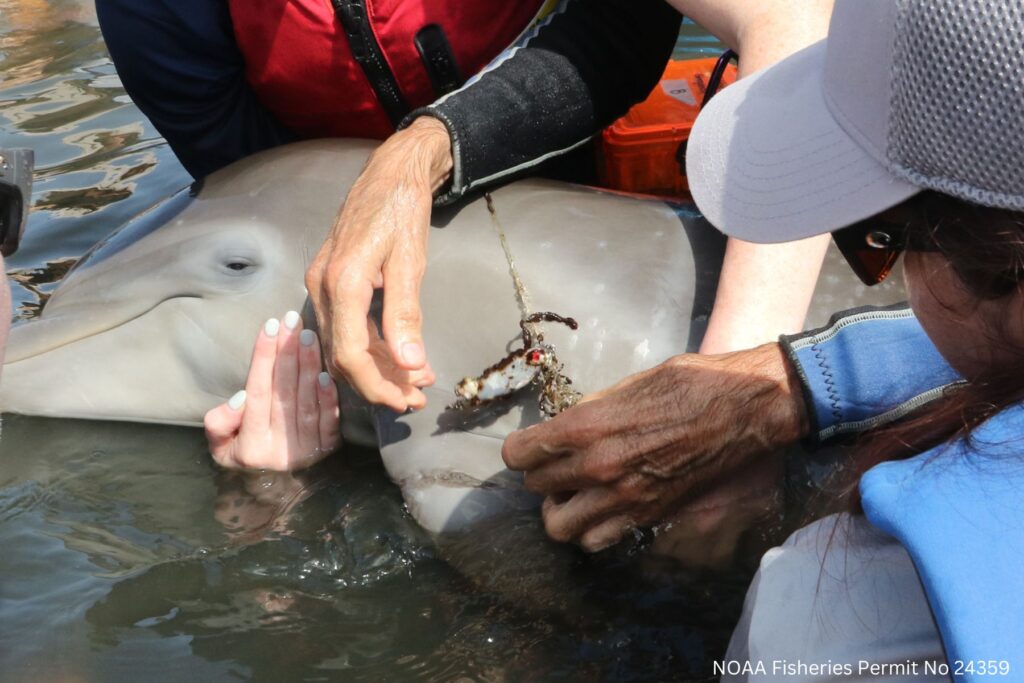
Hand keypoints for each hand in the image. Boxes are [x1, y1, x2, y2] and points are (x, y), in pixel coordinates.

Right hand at [205, 311, 341, 469]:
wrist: (275, 491)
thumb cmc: (244, 456)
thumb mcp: (220, 447)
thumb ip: (219, 424)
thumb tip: (241, 399)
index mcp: (252, 446)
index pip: (258, 392)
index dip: (264, 358)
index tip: (269, 327)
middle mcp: (280, 449)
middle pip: (284, 391)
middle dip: (288, 352)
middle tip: (292, 322)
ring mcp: (307, 450)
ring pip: (307, 400)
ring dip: (309, 365)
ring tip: (308, 336)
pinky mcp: (327, 449)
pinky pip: (330, 419)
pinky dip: (329, 395)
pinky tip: (327, 372)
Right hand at [305, 116, 451, 411]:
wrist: (391, 170)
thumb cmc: (402, 209)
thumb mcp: (411, 261)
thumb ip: (406, 315)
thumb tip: (411, 364)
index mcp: (342, 283)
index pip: (351, 355)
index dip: (378, 386)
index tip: (408, 400)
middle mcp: (322, 286)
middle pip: (343, 356)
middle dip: (380, 383)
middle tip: (417, 397)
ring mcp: (321, 283)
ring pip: (343, 344)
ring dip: (377, 367)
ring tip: (415, 380)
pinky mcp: (329, 280)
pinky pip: (344, 326)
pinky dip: (370, 345)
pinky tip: (398, 352)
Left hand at [501, 343, 807, 550]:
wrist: (745, 409)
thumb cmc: (691, 383)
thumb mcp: (630, 383)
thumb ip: (591, 409)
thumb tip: (566, 426)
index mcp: (588, 427)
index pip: (520, 454)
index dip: (520, 450)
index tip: (528, 446)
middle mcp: (599, 467)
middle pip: (535, 487)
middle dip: (540, 474)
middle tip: (555, 463)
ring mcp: (624, 497)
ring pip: (559, 526)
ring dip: (559, 508)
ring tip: (573, 490)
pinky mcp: (648, 515)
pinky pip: (599, 539)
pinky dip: (592, 528)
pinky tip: (602, 505)